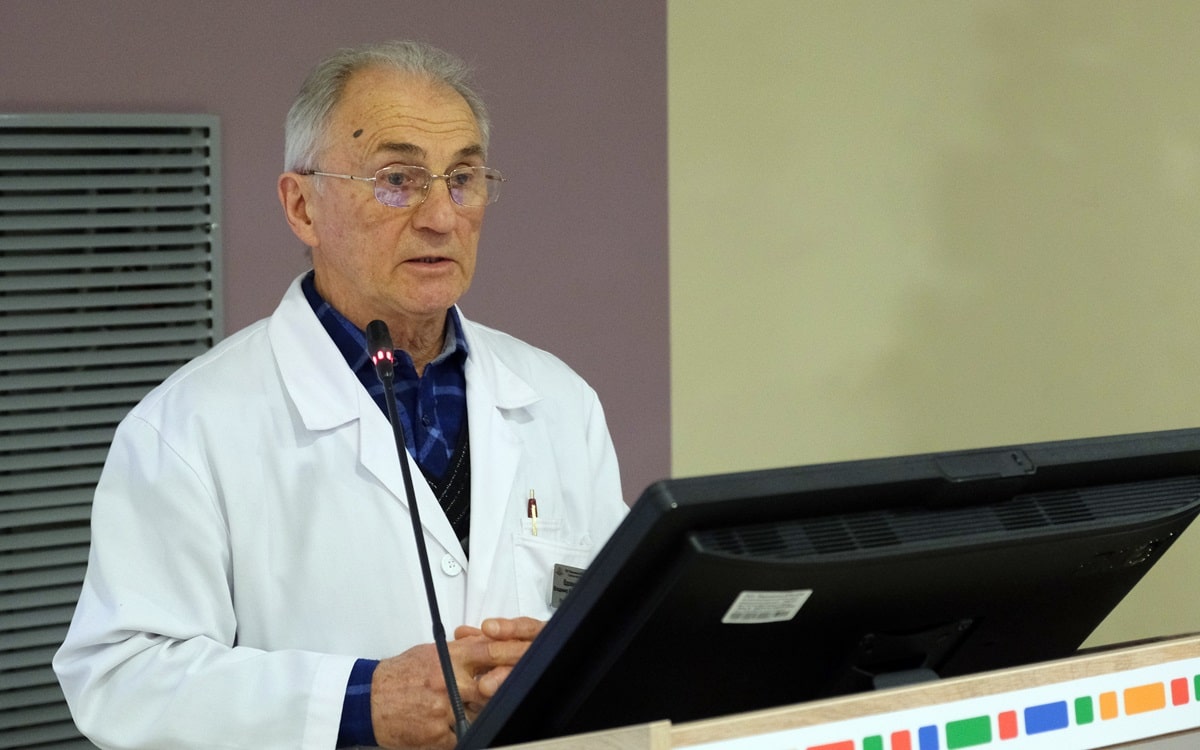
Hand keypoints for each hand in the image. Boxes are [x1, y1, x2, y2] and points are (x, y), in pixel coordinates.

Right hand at [370, 617, 544, 749]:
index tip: (527, 654)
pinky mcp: (436, 735)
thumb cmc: (399, 675)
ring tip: (471, 708)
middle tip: (503, 690)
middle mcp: (447, 682)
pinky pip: (461, 736)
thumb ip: (461, 652)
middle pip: (491, 686)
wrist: (369, 699)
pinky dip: (460, 733)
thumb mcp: (431, 653)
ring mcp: (443, 710)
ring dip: (480, 713)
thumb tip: (488, 647)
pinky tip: (451, 727)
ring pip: (479, 715)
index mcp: (448, 659)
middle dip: (500, 689)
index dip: (512, 653)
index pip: (488, 651)